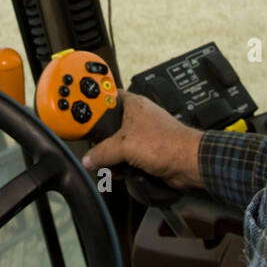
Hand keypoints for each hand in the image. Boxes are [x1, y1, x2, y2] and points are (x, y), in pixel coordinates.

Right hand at [81, 90, 203, 190]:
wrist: (188, 164)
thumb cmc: (167, 144)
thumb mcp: (125, 145)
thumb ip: (102, 152)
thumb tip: (89, 158)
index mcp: (132, 105)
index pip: (105, 95)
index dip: (91, 102)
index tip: (78, 108)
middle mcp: (136, 117)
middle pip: (107, 125)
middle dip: (100, 140)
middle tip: (93, 147)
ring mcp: (141, 135)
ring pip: (115, 144)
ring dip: (110, 157)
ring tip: (110, 164)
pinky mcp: (145, 151)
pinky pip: (124, 157)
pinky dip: (120, 165)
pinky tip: (121, 171)